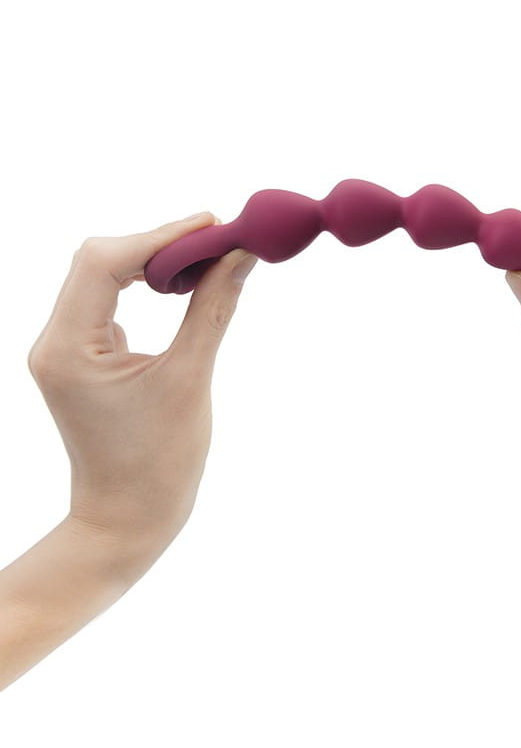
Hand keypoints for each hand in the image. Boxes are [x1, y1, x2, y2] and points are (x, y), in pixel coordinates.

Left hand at [27, 212, 257, 553]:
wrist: (127, 521)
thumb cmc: (159, 464)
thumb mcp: (190, 380)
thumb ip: (213, 309)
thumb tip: (239, 255)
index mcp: (68, 349)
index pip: (102, 263)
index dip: (158, 236)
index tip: (213, 225)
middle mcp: (54, 342)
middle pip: (97, 262)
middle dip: (157, 244)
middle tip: (217, 238)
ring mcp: (65, 350)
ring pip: (101, 278)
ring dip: (151, 263)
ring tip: (205, 259)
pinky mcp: (82, 358)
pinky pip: (107, 303)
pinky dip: (144, 287)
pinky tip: (182, 288)